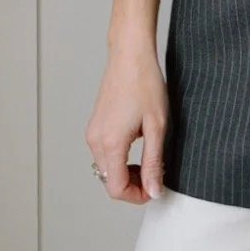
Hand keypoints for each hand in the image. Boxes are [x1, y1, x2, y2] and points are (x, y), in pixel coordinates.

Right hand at [84, 38, 169, 203]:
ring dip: (126, 170)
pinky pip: (104, 152)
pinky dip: (119, 157)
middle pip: (109, 181)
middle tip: (154, 172)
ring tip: (148, 155)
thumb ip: (153, 162)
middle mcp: (95, 140)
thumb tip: (154, 190)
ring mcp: (93, 132)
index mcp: (110, 143)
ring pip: (106, 167)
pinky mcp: (95, 124)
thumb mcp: (157, 126)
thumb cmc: (145, 83)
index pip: (116, 189)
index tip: (154, 188)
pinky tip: (137, 143)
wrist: (131, 54)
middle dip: (132, 184)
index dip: (136, 195)